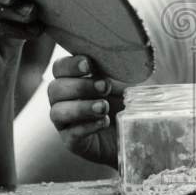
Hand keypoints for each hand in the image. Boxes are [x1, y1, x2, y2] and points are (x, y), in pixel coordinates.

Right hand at [47, 54, 125, 168]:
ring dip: (81, 107)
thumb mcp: (129, 80)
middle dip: (79, 86)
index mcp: (76, 78)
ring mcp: (67, 121)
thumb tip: (122, 52)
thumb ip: (120, 66)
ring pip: (57, 112)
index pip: (60, 67)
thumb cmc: (131, 99)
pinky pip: (70, 134)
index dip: (70, 65)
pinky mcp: (73, 142)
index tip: (89, 65)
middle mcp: (66, 99)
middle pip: (55, 89)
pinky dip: (87, 126)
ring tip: (104, 107)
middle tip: (105, 87)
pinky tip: (104, 122)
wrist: (140, 132)